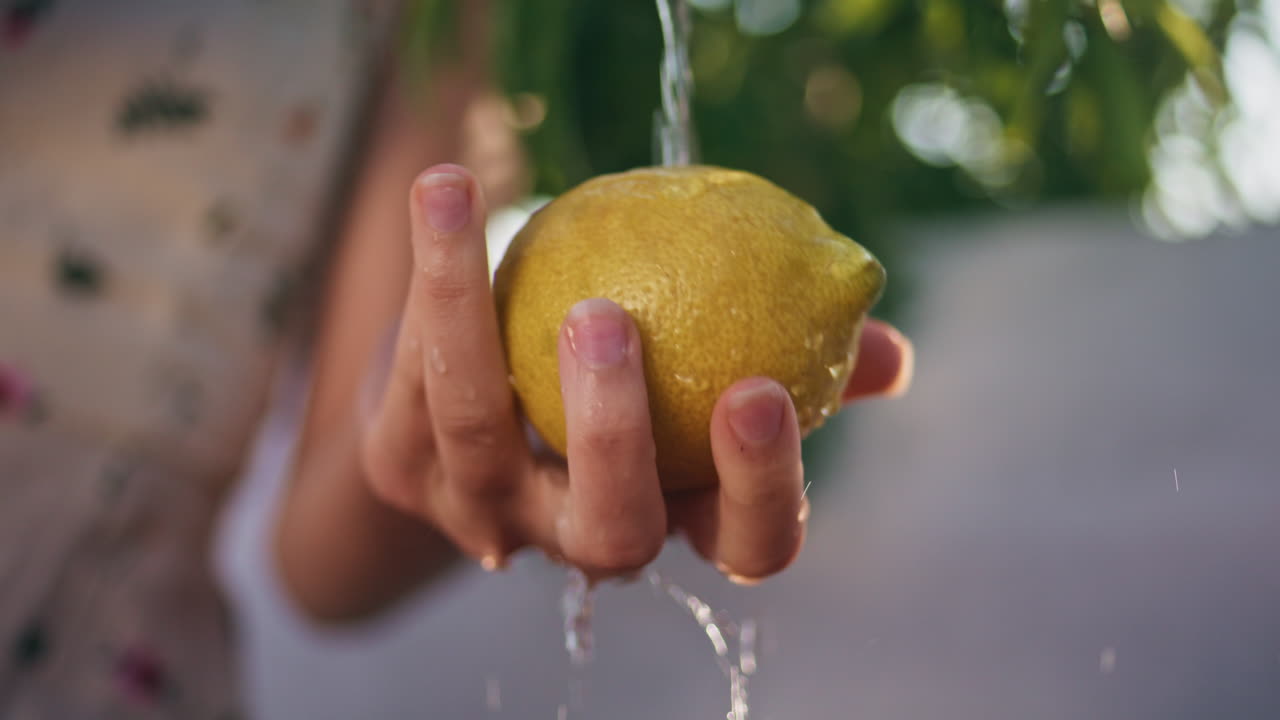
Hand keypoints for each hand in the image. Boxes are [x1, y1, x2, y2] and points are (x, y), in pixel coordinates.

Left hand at [360, 164, 912, 582]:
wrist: (459, 409)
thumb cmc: (617, 375)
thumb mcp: (707, 361)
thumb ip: (792, 348)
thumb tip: (891, 351)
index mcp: (671, 516)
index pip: (743, 544)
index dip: (760, 490)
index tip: (762, 391)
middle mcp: (576, 534)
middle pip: (612, 532)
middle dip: (613, 436)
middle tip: (608, 321)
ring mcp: (483, 512)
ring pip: (478, 436)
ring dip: (474, 318)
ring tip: (480, 209)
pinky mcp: (399, 467)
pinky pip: (414, 373)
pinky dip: (430, 276)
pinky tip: (445, 193)